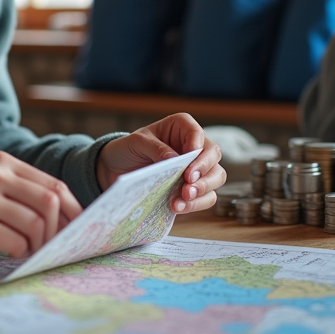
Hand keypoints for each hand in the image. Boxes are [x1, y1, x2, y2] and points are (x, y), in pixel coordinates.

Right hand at [0, 151, 82, 259]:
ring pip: (36, 224)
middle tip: (50, 245)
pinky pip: (15, 242)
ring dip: (38, 244)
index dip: (71, 210)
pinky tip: (7, 252)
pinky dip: (19, 252)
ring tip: (25, 250)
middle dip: (58, 230)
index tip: (74, 229)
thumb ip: (16, 190)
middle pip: (51, 202)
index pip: (53, 184)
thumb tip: (61, 214)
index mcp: (0, 161)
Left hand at [96, 113, 224, 214]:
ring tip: (183, 199)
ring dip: (203, 190)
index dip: (197, 152)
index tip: (188, 170)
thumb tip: (175, 159)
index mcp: (182, 126)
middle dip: (204, 174)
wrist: (117, 169)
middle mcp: (194, 145)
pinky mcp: (193, 187)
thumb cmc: (129, 149)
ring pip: (216, 177)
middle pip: (214, 156)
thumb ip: (156, 148)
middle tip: (187, 187)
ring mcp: (197, 167)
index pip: (198, 134)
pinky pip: (206, 196)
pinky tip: (177, 207)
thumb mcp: (137, 143)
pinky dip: (195, 204)